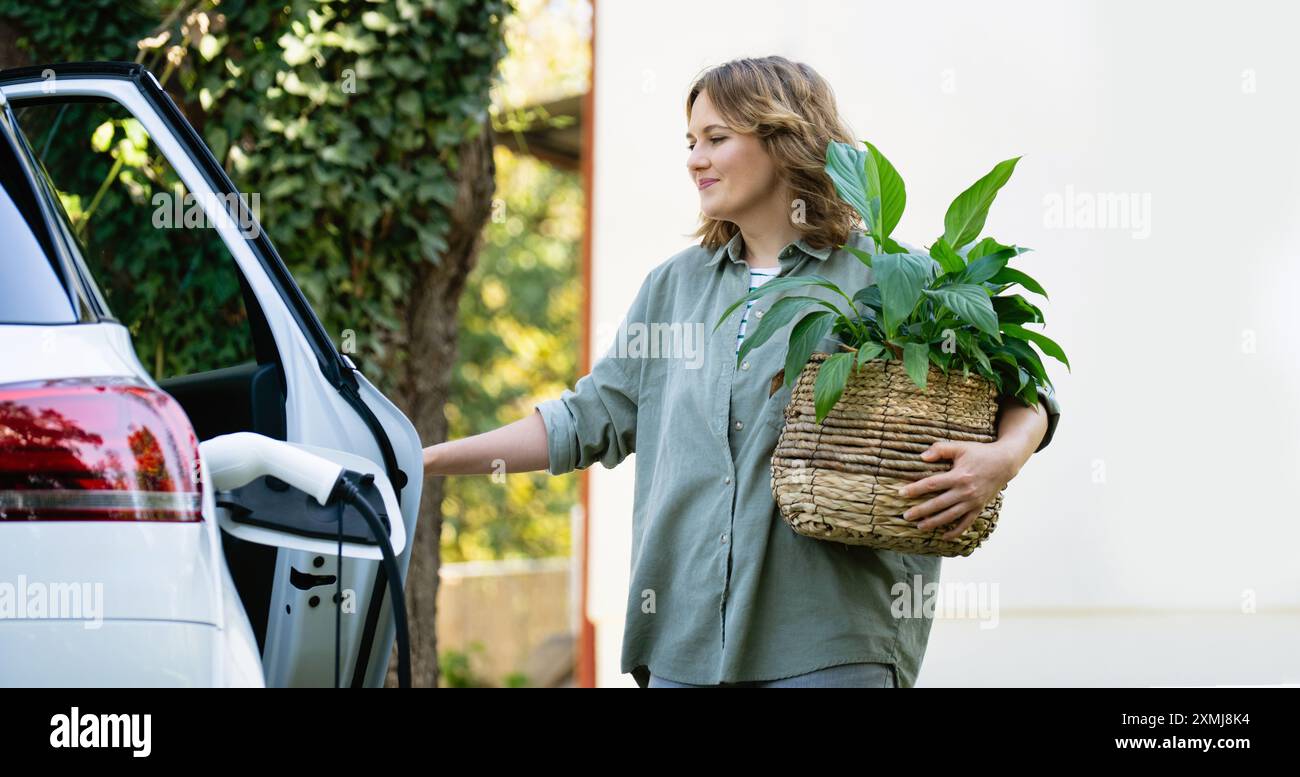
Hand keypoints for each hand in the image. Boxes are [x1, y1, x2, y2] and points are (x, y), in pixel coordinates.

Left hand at [897, 441, 1020, 540]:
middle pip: (938, 504)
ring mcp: (972, 502)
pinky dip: (955, 531)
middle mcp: (965, 491)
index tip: (901, 493)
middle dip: (921, 511)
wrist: (1005, 463)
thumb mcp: (961, 447)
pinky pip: (966, 523)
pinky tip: (944, 536)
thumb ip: (941, 449)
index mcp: (959, 476)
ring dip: (934, 523)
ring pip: (950, 516)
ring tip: (919, 526)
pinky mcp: (979, 508)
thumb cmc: (980, 453)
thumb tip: (922, 457)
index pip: (932, 484)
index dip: (915, 489)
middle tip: (906, 516)